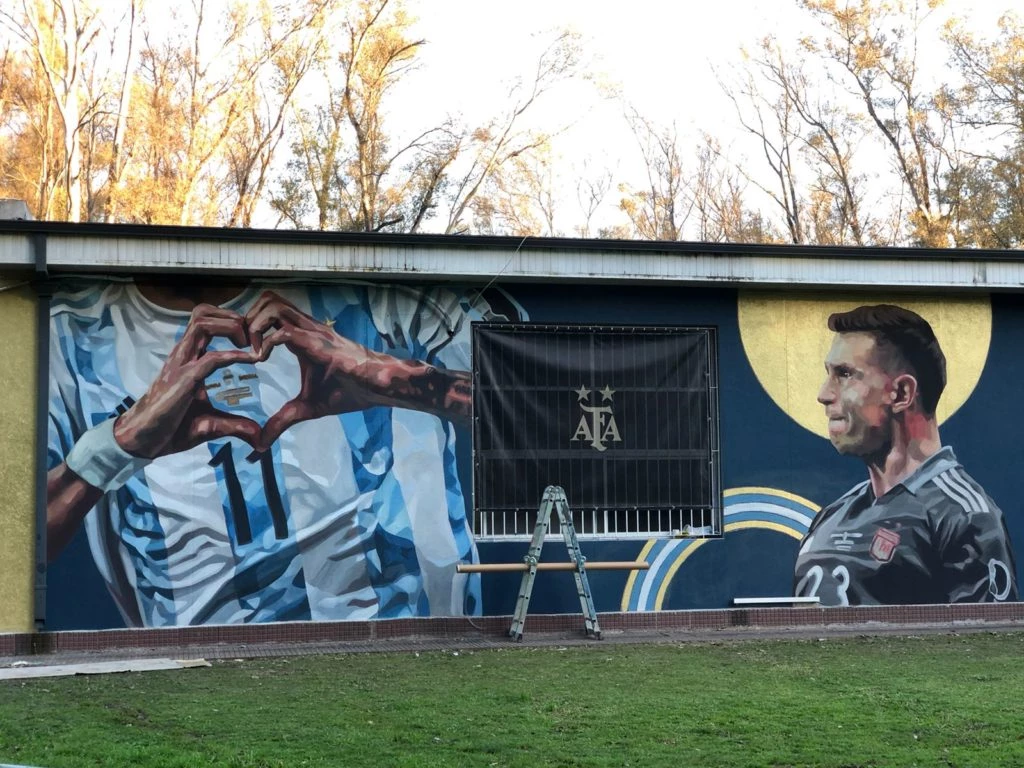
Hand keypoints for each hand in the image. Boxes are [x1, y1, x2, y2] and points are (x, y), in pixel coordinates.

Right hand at [113, 304, 261, 458]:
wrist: (142, 441)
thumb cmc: (171, 428)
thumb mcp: (210, 424)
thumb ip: (235, 425)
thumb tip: (258, 437)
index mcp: (189, 358)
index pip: (206, 323)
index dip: (231, 324)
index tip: (254, 341)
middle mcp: (183, 355)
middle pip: (202, 313)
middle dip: (232, 317)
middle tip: (252, 337)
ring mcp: (180, 365)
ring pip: (202, 324)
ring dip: (231, 327)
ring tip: (249, 344)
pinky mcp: (182, 380)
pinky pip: (211, 358)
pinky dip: (234, 356)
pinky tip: (252, 360)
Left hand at [245, 291, 380, 454]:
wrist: (376, 387)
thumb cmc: (349, 391)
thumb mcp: (306, 408)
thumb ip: (281, 421)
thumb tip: (260, 444)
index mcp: (300, 336)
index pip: (268, 312)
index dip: (249, 325)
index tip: (239, 350)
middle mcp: (304, 327)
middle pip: (266, 299)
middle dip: (247, 318)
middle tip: (240, 345)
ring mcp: (311, 332)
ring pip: (273, 305)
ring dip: (255, 325)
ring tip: (250, 351)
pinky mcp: (318, 343)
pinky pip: (285, 333)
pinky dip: (267, 343)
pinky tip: (262, 361)